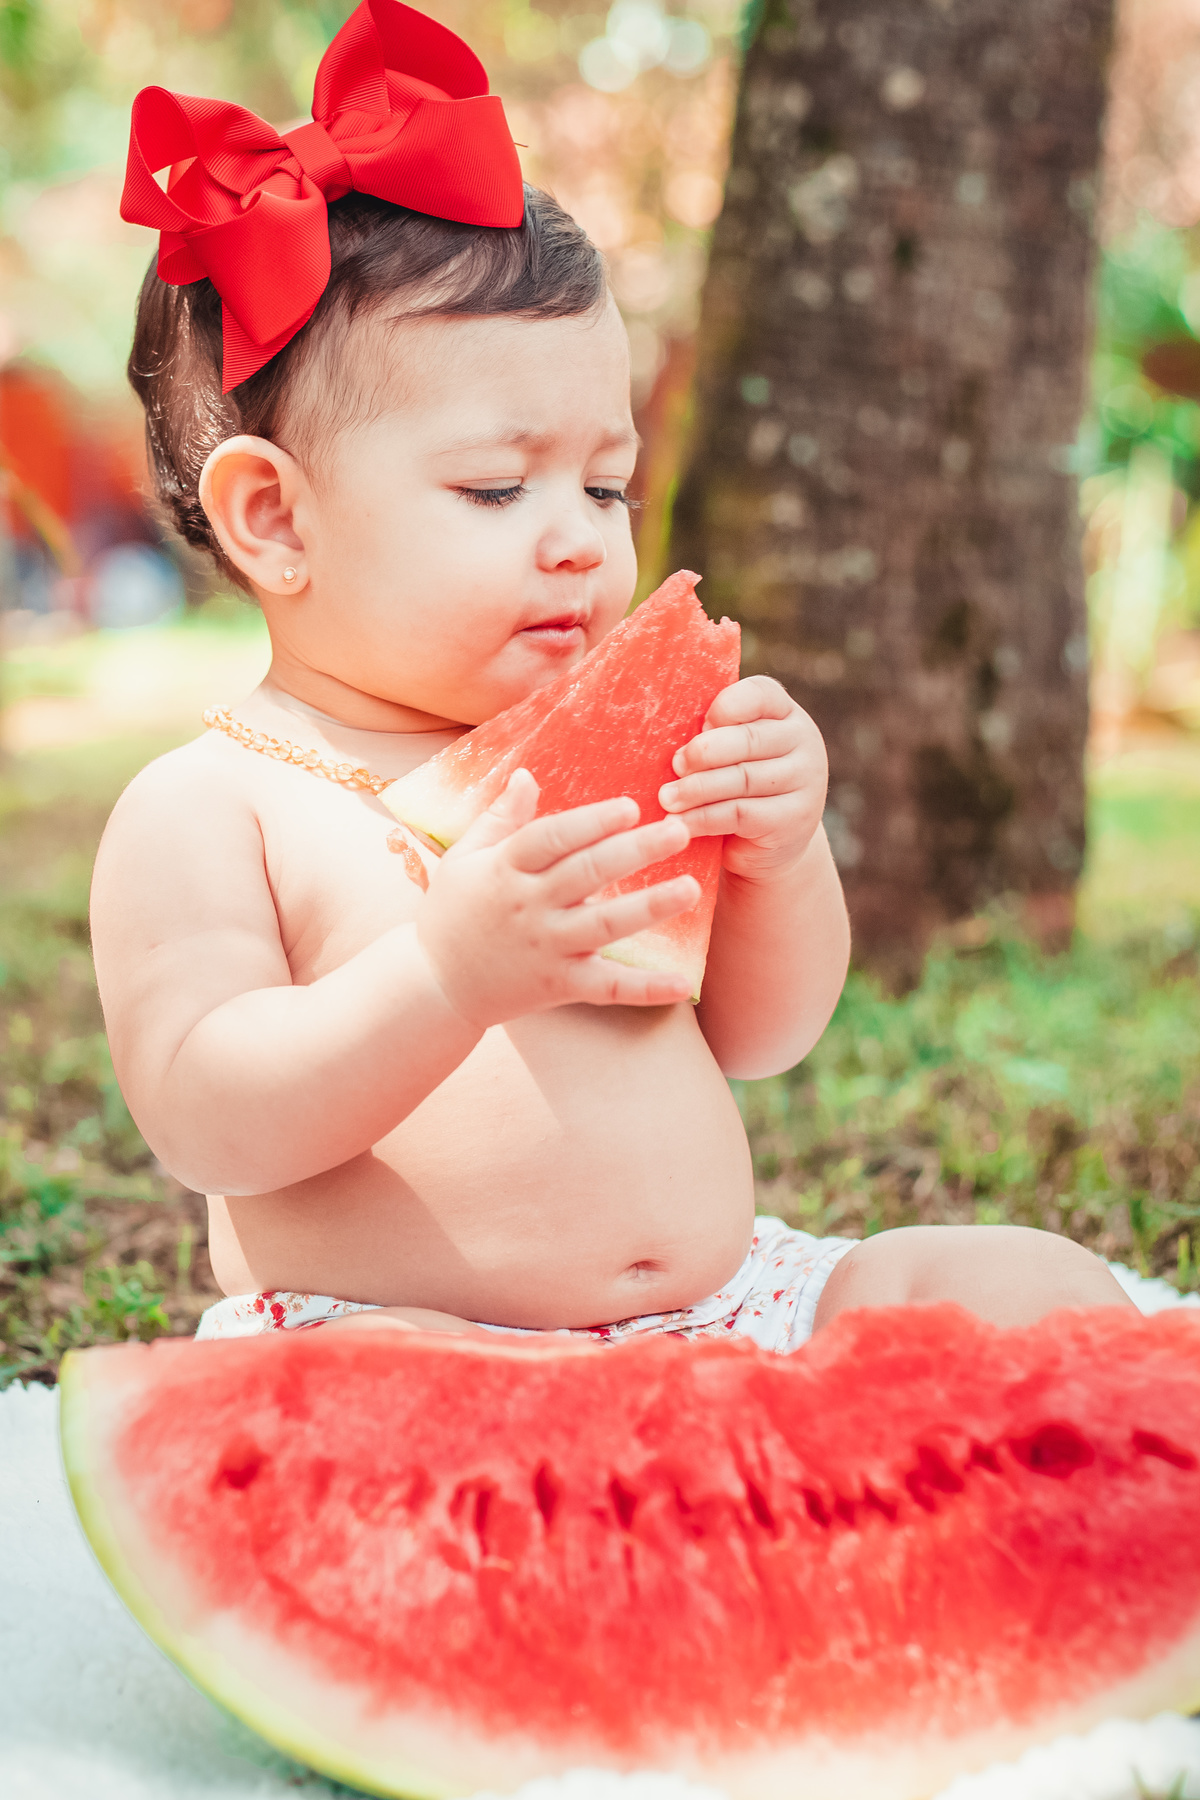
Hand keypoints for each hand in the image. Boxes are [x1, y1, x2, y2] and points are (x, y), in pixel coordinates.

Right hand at [417, 769, 698, 1027]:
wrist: (434, 987)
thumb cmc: (451, 915)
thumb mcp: (465, 858)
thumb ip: (500, 818)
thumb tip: (527, 775)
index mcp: (506, 869)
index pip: (552, 838)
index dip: (592, 822)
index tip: (631, 807)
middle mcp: (529, 906)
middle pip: (587, 873)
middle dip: (635, 850)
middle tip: (679, 831)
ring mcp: (547, 948)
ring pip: (604, 925)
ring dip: (650, 907)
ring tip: (691, 889)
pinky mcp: (559, 986)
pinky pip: (607, 988)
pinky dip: (645, 990)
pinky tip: (683, 983)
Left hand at [657, 676, 827, 880]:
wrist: (769, 844)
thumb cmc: (737, 787)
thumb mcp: (730, 754)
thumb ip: (713, 737)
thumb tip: (670, 742)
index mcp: (784, 713)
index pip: (759, 694)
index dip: (725, 707)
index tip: (699, 726)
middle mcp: (803, 740)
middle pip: (748, 739)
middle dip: (703, 753)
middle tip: (675, 766)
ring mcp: (805, 780)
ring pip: (742, 778)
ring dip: (697, 789)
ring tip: (666, 798)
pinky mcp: (795, 818)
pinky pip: (740, 814)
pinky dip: (704, 819)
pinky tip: (680, 823)